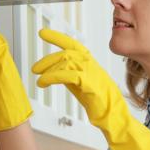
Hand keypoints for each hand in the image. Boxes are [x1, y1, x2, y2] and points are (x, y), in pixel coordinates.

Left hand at [32, 28, 149, 149]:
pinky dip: (53, 77)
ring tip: (38, 78)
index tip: (43, 32)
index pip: (73, 44)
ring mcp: (92, 72)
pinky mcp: (89, 83)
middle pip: (66, 52)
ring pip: (66, 61)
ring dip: (48, 69)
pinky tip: (44, 82)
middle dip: (47, 59)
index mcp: (90, 63)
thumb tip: (54, 71)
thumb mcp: (81, 86)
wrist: (114, 117)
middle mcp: (92, 64)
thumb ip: (70, 76)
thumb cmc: (99, 104)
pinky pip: (67, 75)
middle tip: (34, 68)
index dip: (58, 37)